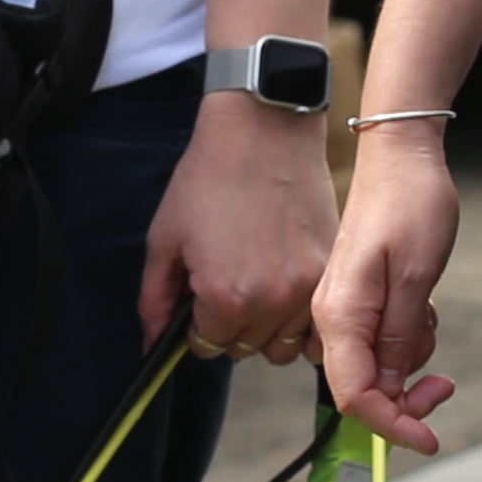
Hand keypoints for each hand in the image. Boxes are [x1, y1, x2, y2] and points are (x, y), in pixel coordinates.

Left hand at [143, 101, 331, 364]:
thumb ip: (154, 300)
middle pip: (246, 349)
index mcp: (224, 299)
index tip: (200, 303)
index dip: (197, 327)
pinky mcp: (329, 271)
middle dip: (230, 328)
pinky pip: (315, 324)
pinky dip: (299, 318)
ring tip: (258, 287)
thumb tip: (152, 346)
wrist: (263, 132)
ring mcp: (306, 289)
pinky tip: (286, 288)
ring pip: (284, 344)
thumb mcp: (164, 240)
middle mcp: (270, 303)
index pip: (208, 347)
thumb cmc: (207, 179)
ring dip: (267, 328)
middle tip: (227, 286)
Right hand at [311, 128, 466, 453]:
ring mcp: (344, 310)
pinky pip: (382, 343)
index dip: (391, 426)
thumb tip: (390, 390)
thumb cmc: (411, 205)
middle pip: (363, 389)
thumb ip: (398, 338)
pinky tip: (421, 304)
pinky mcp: (358, 302)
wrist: (402, 157)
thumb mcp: (415, 276)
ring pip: (377, 368)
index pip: (355, 396)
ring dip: (411, 361)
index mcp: (340, 315)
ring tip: (428, 312)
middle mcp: (333, 318)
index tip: (430, 439)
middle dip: (406, 397)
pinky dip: (407, 339)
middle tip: (446, 383)